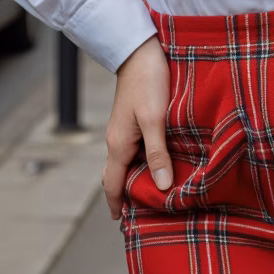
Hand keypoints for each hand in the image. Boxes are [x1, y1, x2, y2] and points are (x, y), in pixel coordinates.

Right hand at [101, 33, 172, 219]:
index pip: (112, 184)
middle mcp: (117, 140)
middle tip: (142, 214)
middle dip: (125, 195)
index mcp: (118, 144)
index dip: (116, 205)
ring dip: (137, 177)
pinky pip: (135, 148)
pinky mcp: (133, 119)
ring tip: (154, 192)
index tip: (122, 224)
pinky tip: (159, 162)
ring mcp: (124, 129)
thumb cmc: (148, 82)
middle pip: (117, 175)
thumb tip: (162, 186)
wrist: (141, 49)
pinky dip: (143, 161)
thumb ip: (158, 153)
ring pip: (127, 161)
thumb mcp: (155, 119)